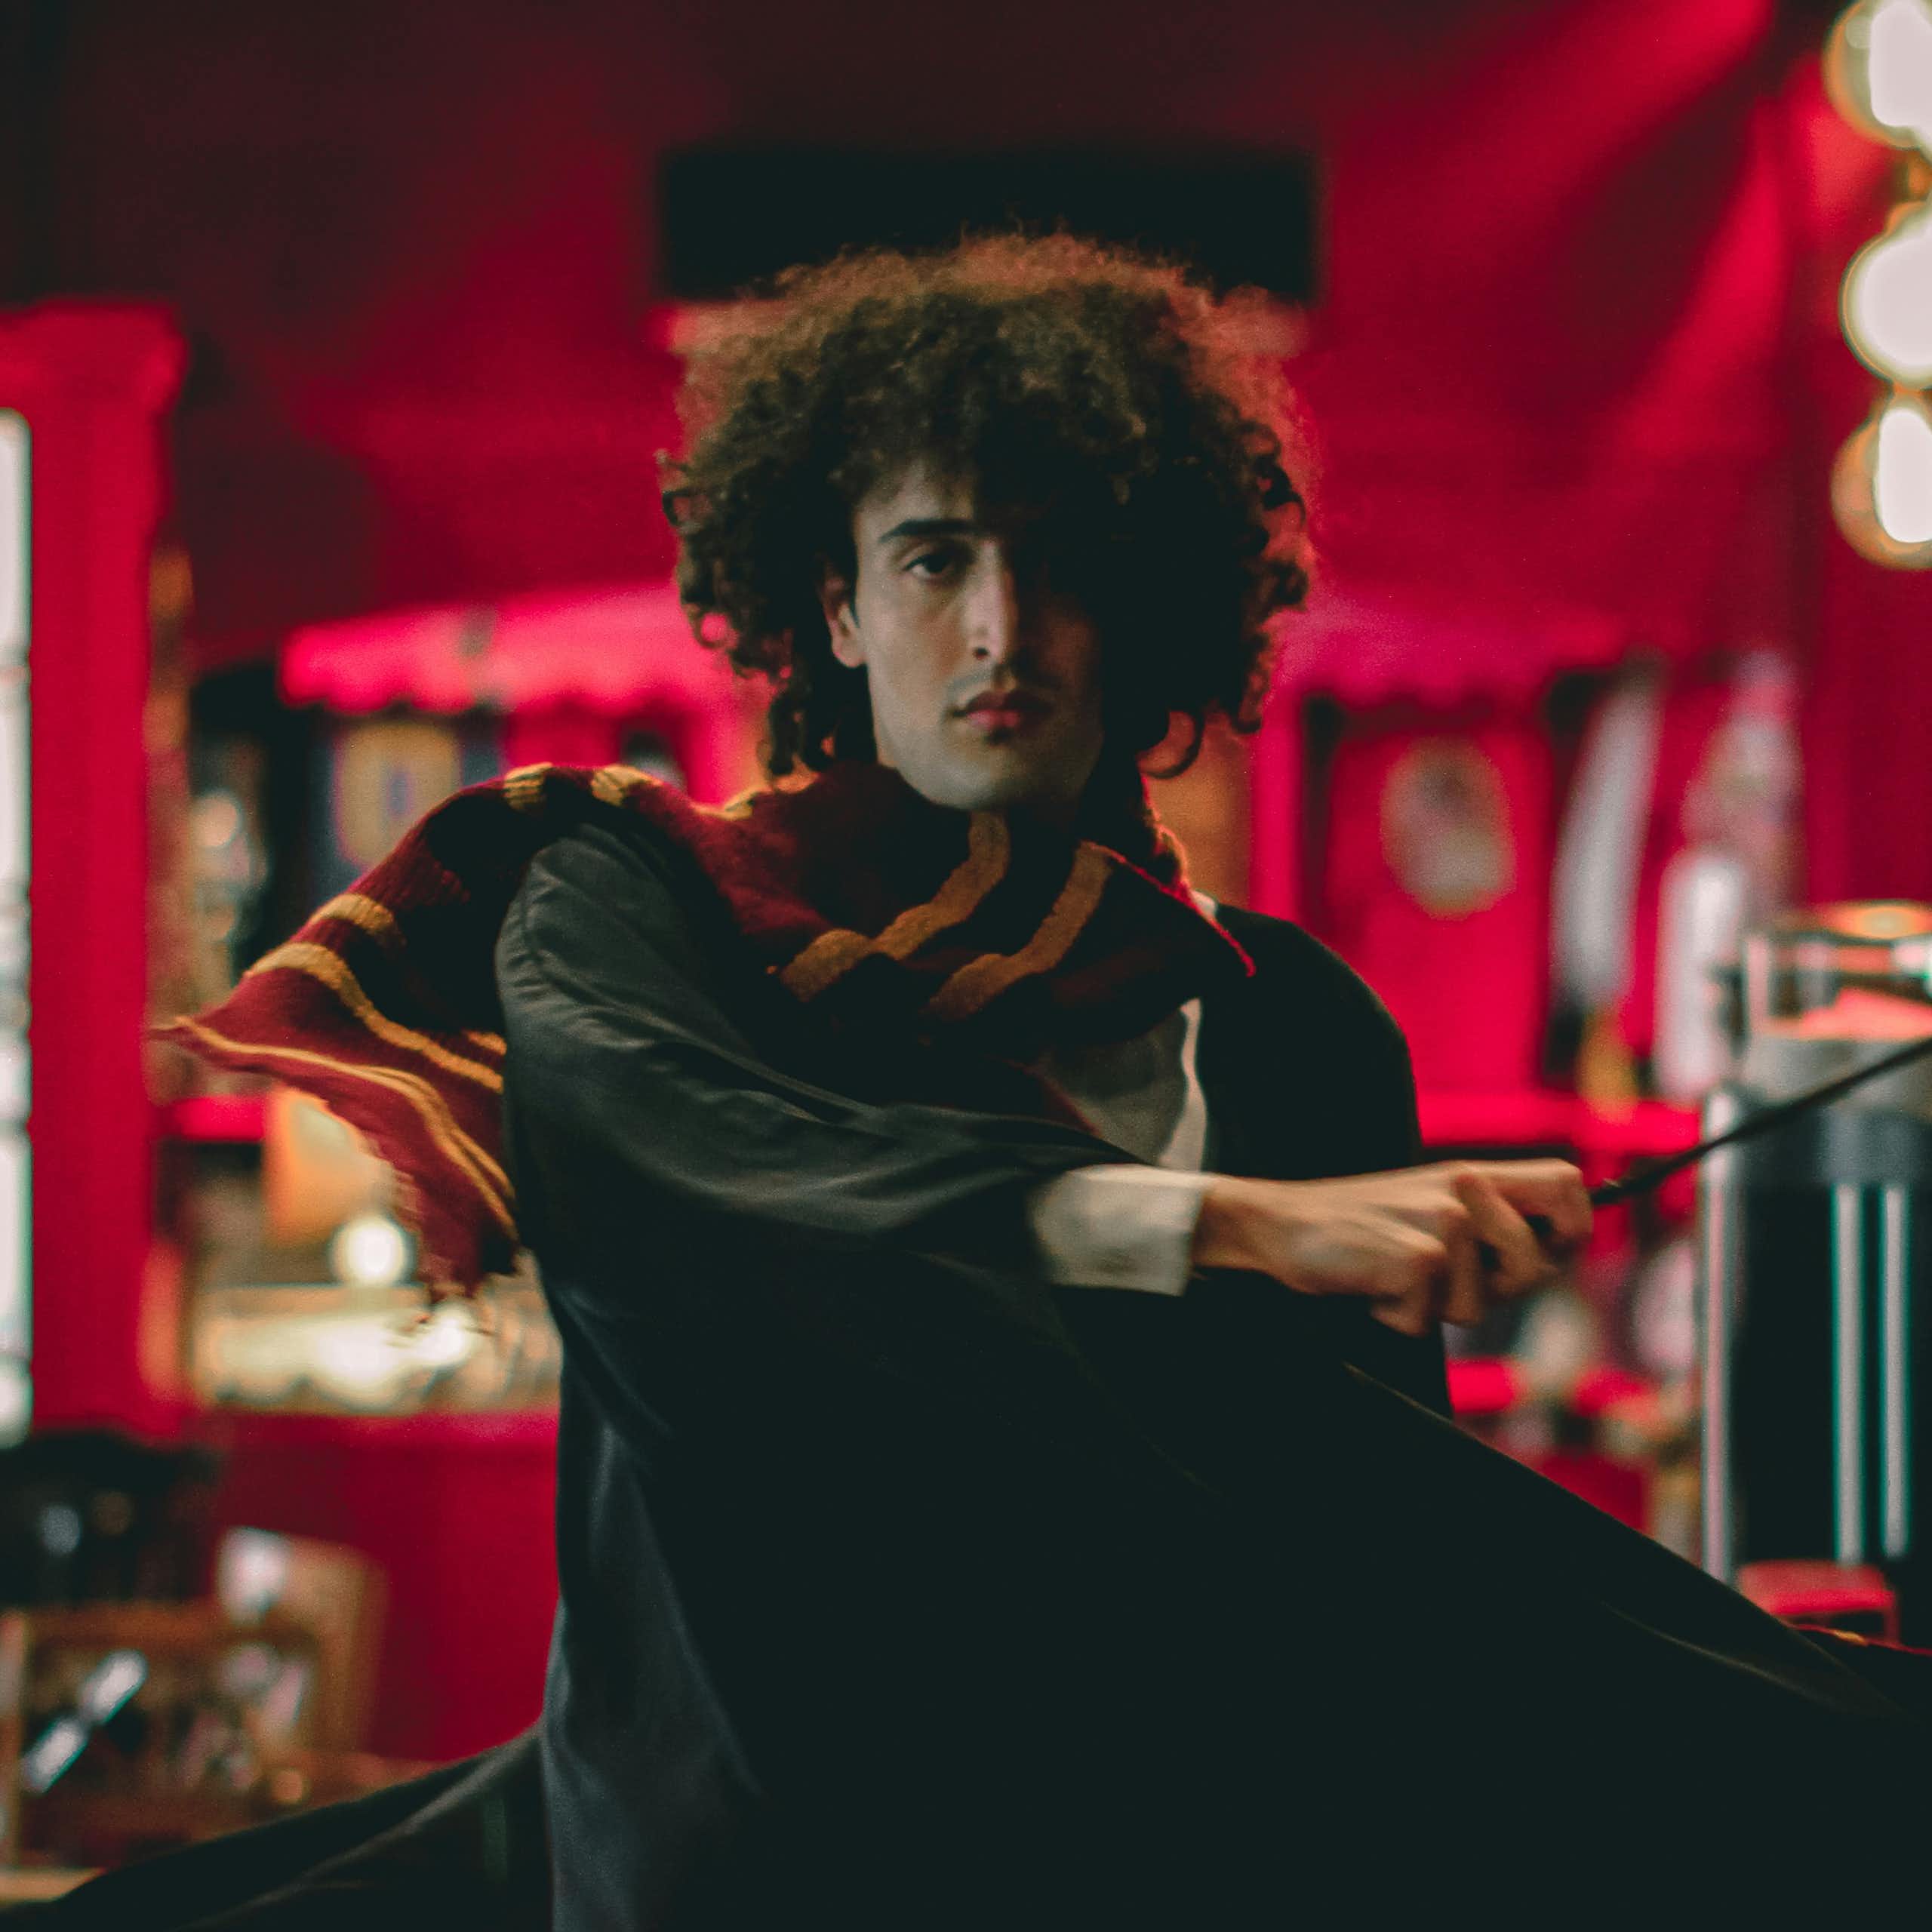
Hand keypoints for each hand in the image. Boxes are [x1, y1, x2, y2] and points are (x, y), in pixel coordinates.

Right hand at [1190, 1160, 1592, 1336]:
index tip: (1544, 1255)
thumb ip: (1487, 1221)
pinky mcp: (1416, 1258)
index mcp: (1474, 1173)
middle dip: (1500, 1291)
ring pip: (1481, 1304)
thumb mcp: (1430, 1206)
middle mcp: (1464, 1187)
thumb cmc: (1358, 1228)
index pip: (1568, 1184)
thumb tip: (1554, 1256)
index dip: (1572, 1229)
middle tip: (1445, 1279)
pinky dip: (1397, 1318)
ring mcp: (1442, 1221)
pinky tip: (1370, 1286)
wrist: (1281, 1225)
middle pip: (1538, 1263)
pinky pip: (1430, 1319)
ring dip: (1436, 1308)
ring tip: (1394, 1274)